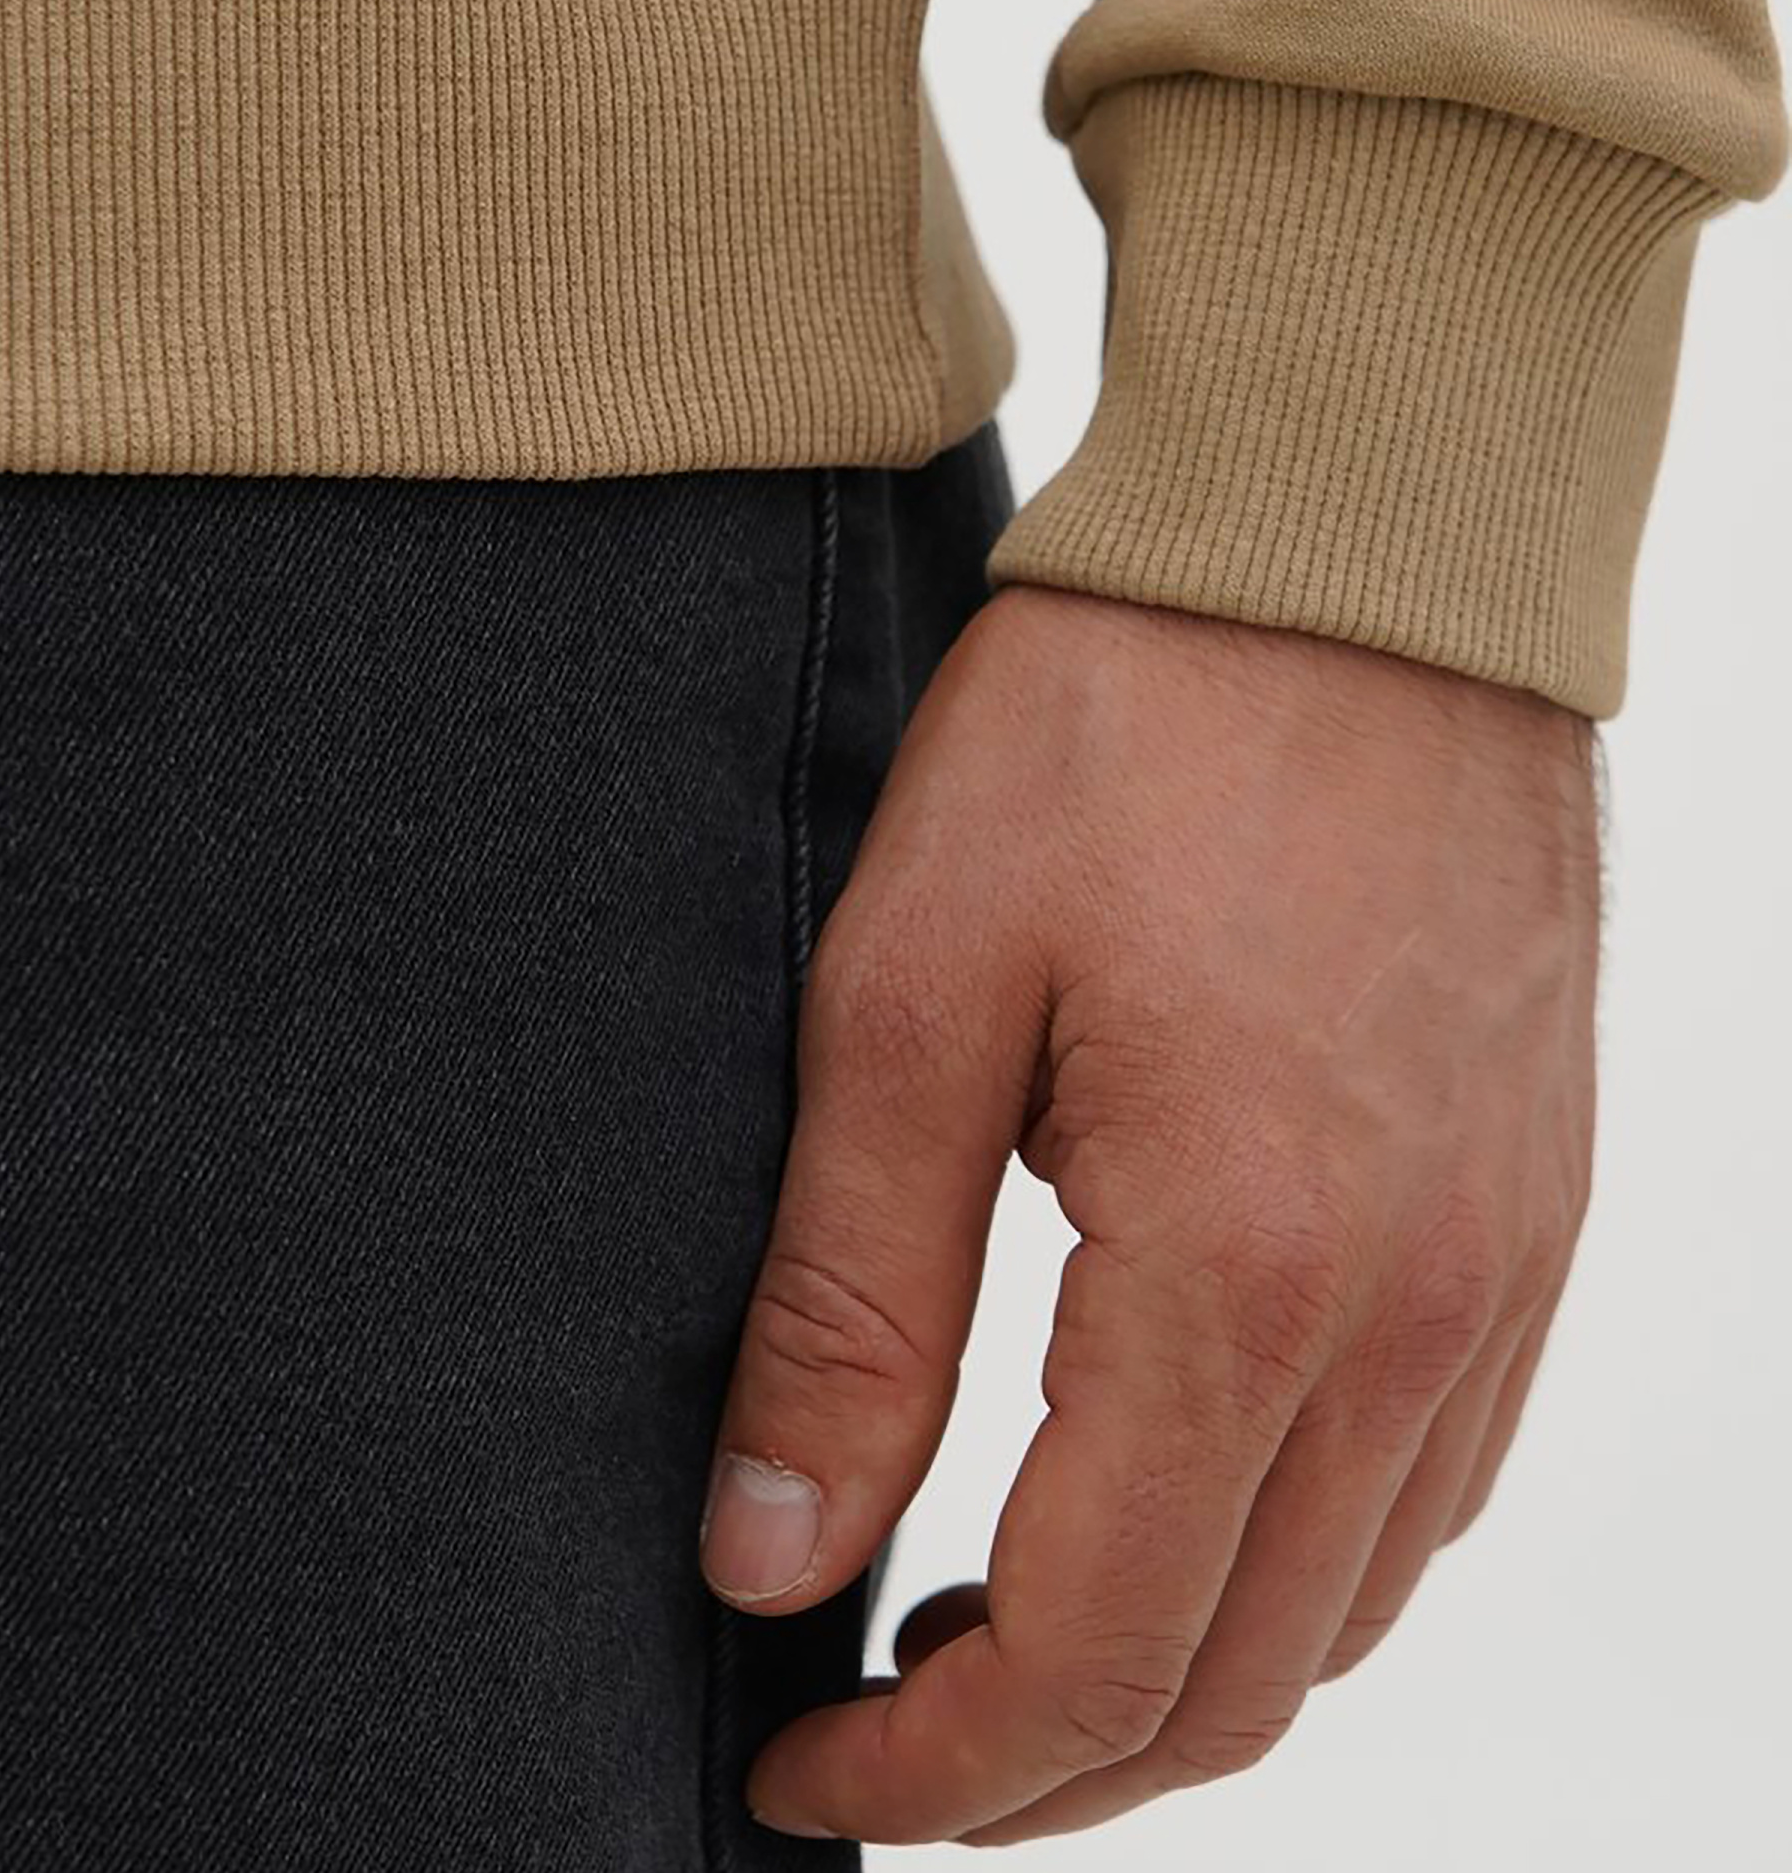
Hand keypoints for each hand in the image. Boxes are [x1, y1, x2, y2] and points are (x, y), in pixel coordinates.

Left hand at [699, 585, 1598, 1844]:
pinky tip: (1181, 1498)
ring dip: (1176, 1677)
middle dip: (1043, 1769)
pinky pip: (1435, 1480)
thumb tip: (772, 1558)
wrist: (1352, 550)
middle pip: (1237, 1679)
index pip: (1090, 1655)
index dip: (931, 1772)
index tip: (800, 1765)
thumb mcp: (915, 992)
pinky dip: (1300, 1562)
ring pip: (1352, 1608)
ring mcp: (1497, 1267)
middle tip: (880, 1731)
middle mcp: (1411, 1314)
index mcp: (1244, 1274)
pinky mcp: (1528, 1205)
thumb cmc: (1122, 727)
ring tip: (1001, 1632)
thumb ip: (850, 1299)